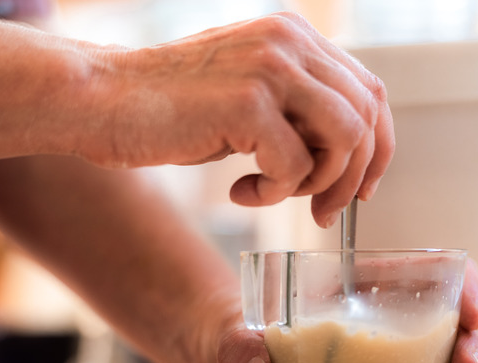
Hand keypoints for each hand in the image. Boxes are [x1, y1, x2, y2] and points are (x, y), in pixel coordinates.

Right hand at [84, 12, 394, 226]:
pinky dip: (274, 193)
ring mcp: (270, 68)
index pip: (369, 90)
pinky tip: (239, 191)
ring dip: (319, 184)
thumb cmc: (168, 107)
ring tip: (277, 195)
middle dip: (352, 177)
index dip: (377, 146)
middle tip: (323, 210)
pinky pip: (295, 166)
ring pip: (345, 139)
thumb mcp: (245, 94)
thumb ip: (295, 107)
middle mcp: (289, 42)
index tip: (362, 186)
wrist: (101, 100)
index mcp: (292, 36)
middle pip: (365, 116)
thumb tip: (341, 152)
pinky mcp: (247, 104)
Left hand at [193, 258, 477, 362]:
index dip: (457, 285)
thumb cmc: (224, 334)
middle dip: (466, 342)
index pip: (419, 274)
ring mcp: (368, 360)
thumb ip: (237, 349)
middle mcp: (366, 323)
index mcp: (347, 292)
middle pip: (437, 322)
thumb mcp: (227, 336)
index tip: (468, 309)